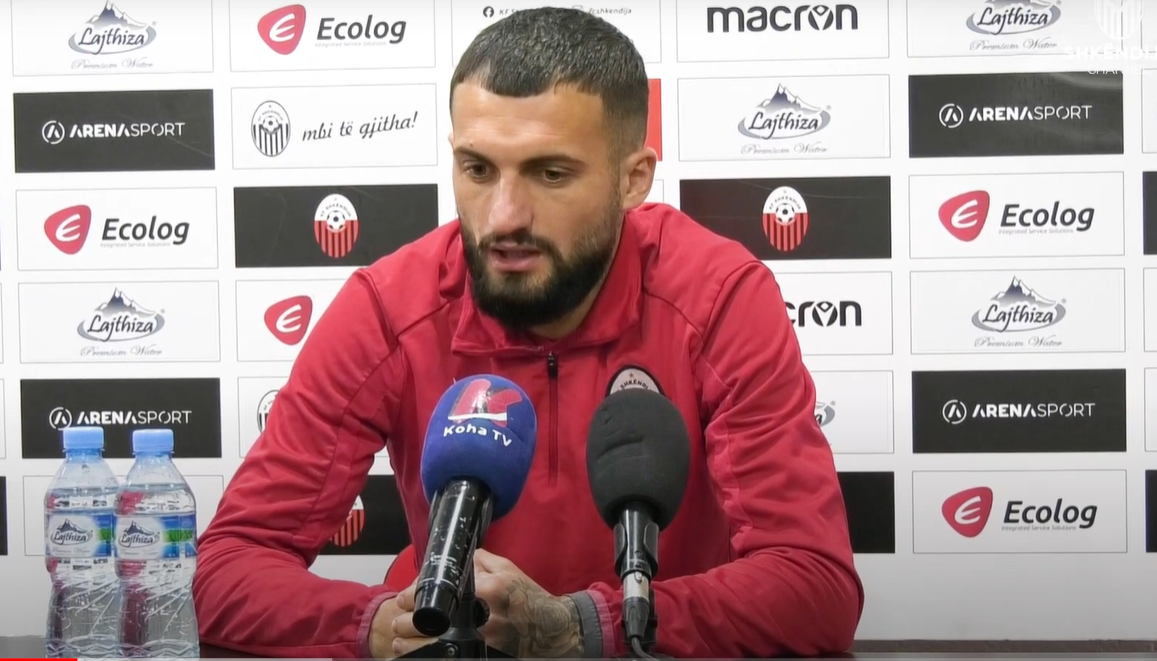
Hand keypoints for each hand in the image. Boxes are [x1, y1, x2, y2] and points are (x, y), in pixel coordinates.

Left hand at [388, 549, 584, 658]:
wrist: (551, 629)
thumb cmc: (528, 597)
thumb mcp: (507, 569)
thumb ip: (478, 561)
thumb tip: (449, 559)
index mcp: (488, 590)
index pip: (440, 592)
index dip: (413, 597)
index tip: (404, 599)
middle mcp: (485, 617)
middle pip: (433, 624)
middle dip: (407, 623)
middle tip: (399, 620)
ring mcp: (484, 642)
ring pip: (435, 646)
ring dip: (412, 645)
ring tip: (402, 639)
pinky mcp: (484, 656)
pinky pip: (450, 657)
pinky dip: (431, 656)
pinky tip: (420, 653)